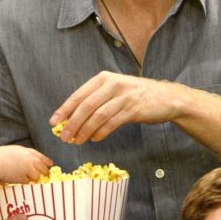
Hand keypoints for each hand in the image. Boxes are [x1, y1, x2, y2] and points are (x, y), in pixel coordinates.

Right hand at [0, 145, 51, 183]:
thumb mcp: (8, 152)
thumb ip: (16, 155)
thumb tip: (18, 160)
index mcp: (23, 150)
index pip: (38, 155)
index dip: (45, 159)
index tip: (50, 163)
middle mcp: (28, 159)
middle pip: (41, 165)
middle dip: (45, 170)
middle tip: (47, 174)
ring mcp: (26, 169)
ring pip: (37, 175)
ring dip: (35, 178)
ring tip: (35, 181)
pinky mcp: (23, 178)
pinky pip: (28, 182)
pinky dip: (26, 183)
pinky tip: (24, 184)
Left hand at [49, 71, 185, 142]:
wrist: (166, 98)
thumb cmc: (136, 96)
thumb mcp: (114, 91)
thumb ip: (95, 100)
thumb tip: (71, 119)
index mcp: (104, 79)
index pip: (78, 95)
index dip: (64, 110)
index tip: (53, 123)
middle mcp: (112, 84)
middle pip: (86, 106)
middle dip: (72, 123)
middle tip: (64, 137)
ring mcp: (124, 96)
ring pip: (98, 116)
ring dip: (84, 131)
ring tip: (76, 141)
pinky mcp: (134, 108)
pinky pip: (112, 123)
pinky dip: (101, 132)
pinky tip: (94, 139)